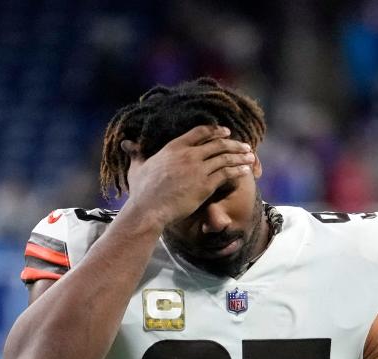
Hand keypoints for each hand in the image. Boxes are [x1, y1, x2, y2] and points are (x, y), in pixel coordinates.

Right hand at [121, 125, 255, 227]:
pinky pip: (226, 174)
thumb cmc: (141, 192)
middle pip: (217, 143)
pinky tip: (245, 171)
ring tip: (251, 156)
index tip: (225, 131)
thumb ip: (136, 154)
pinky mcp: (205, 185)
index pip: (199, 132)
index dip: (215, 131)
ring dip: (240, 155)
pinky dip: (238, 170)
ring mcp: (198, 169)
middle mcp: (187, 154)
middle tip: (244, 144)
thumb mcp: (136, 168)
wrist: (149, 209)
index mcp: (173, 147)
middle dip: (233, 143)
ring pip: (225, 157)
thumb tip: (126, 145)